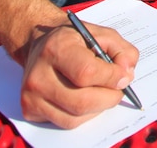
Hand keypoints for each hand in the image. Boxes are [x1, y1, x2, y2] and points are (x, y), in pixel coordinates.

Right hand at [19, 21, 138, 127]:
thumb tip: (127, 75)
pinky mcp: (30, 110)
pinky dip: (84, 115)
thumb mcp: (102, 34)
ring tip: (102, 92)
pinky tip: (86, 98)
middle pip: (82, 101)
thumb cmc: (75, 40)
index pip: (87, 73)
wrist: (42, 43)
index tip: (123, 76)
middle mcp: (39, 74)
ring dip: (98, 108)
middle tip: (118, 90)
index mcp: (57, 48)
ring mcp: (31, 95)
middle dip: (109, 98)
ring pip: (75, 116)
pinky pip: (66, 122)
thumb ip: (122, 51)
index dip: (111, 77)